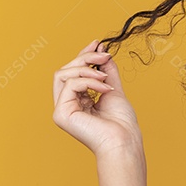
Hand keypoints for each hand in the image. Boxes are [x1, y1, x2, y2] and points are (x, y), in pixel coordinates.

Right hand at [52, 40, 142, 155]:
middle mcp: (66, 105)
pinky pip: (70, 84)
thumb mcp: (113, 89)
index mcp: (76, 101)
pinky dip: (89, 81)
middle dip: (85, 58)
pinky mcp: (61, 114)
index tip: (98, 43)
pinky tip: (105, 88)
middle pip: (65, 70)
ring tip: (105, 77)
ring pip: (63, 74)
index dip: (83, 55)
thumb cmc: (121, 124)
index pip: (72, 72)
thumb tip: (101, 50)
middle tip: (105, 55)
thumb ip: (106, 71)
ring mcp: (62, 110)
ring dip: (87, 69)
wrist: (124, 141)